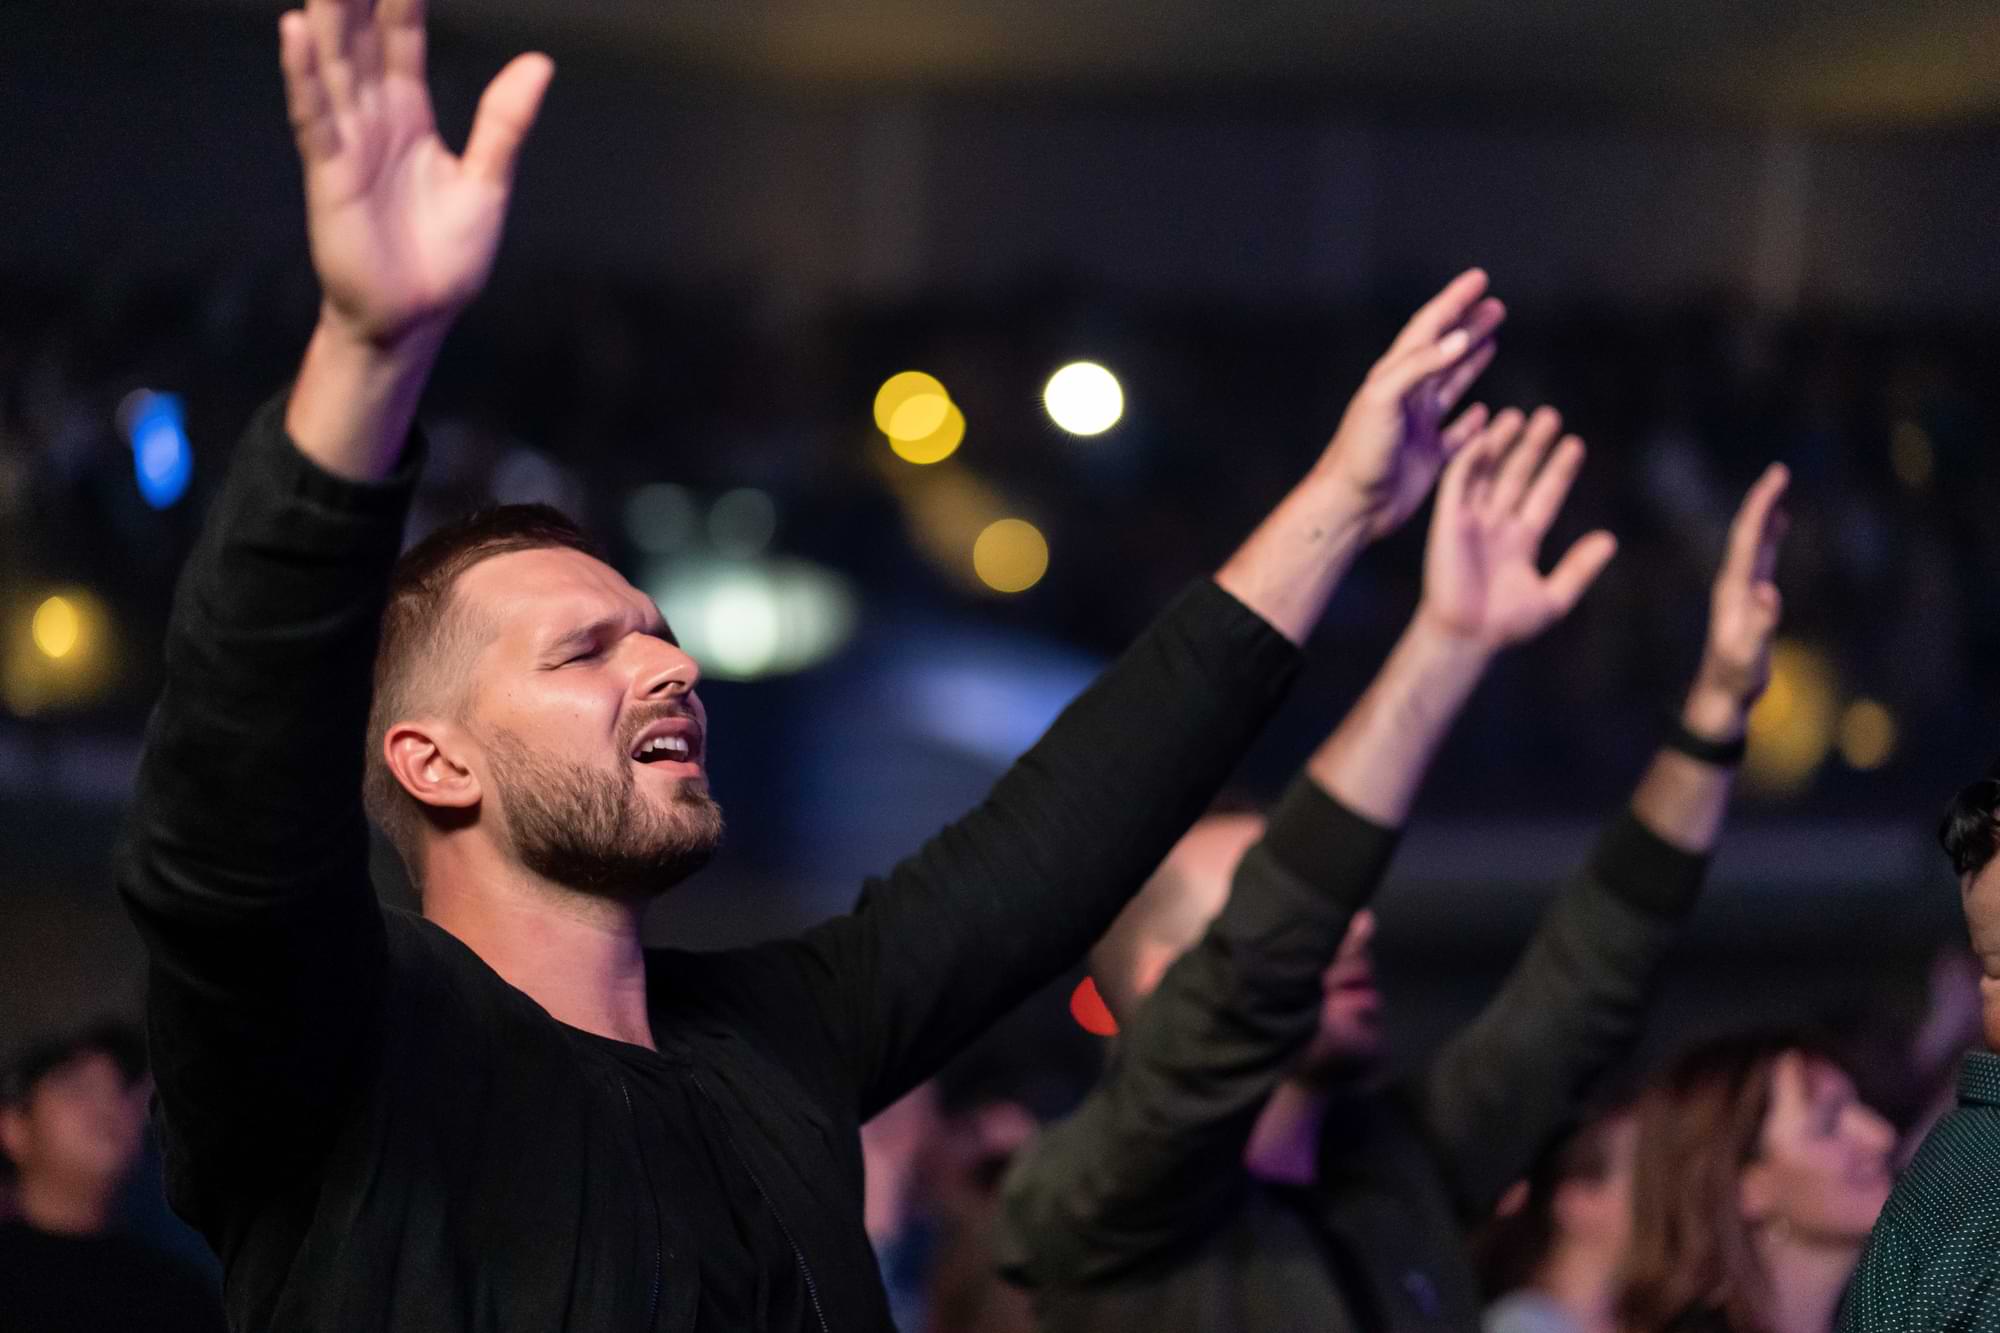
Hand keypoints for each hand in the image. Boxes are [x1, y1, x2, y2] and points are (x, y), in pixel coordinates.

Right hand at [279, 0, 552, 347]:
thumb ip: (504, 122)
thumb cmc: (445, 257)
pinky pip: (315, 117)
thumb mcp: (488, 182)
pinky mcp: (329, 176)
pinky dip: (304, 75)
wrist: (415, 318)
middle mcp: (372, 119)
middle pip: (360, 37)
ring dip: (328, 14)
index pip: (402, 38)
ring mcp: (347, 143)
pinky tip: (296, 30)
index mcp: (409, 115)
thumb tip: (539, 63)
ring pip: (334, 63)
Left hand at [1318, 269, 1506, 539]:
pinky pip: (1457, 434)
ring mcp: (1418, 427)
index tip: (1479, 279)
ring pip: (1451, 385)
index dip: (1454, 302)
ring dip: (1472, 361)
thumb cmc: (1359, 453)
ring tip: (1493, 339)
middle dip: (1469, 326)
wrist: (1351, 506)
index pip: (1429, 328)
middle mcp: (1407, 397)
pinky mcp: (1428, 457)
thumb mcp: (1383, 400)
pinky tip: (1486, 413)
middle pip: (1444, 351)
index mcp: (1394, 377)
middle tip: (1496, 306)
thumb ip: (1419, 367)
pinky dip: (1473, 422)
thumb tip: (1458, 339)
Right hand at [1414, 406, 1616, 651]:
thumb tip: (1610, 540)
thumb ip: (1580, 567)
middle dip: (1533, 447)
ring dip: (1501, 444)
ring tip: (1518, 416)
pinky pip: (1457, 483)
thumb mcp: (1554, 597)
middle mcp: (1496, 526)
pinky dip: (1470, 459)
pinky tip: (1486, 438)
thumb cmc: (1504, 625)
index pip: (1544, 496)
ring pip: (1488, 473)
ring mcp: (1471, 521)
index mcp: (1520, 541)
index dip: (1559, 470)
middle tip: (1550, 417)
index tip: (1575, 445)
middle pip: (1517, 476)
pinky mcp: (1448, 521)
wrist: (1466, 637)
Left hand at [1684, 463, 1788, 737]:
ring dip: (1765, 516)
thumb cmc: (1735, 680)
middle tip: (1779, 472)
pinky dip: (1768, 539)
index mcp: (1733, 589)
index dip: (1761, 507)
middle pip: (1747, 534)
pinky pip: (1759, 560)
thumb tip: (1767, 591)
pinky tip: (1775, 530)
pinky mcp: (1748, 603)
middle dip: (1763, 502)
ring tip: (1778, 490)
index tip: (1775, 478)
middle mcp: (1733, 585)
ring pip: (1752, 544)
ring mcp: (1739, 593)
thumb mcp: (1748, 655)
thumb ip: (1759, 624)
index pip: (1746, 538)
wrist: (1719, 699)